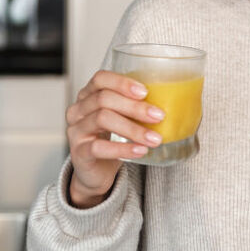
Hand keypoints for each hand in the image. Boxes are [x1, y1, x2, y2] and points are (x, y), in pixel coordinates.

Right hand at [64, 70, 164, 207]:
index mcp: (88, 95)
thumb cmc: (111, 139)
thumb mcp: (122, 118)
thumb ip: (136, 106)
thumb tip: (173, 99)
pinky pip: (98, 147)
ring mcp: (76, 131)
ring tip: (155, 138)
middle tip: (159, 116)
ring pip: (102, 119)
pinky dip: (122, 148)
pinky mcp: (78, 152)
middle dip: (135, 107)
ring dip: (133, 129)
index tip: (145, 92)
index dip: (122, 82)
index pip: (100, 79)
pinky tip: (140, 151)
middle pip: (104, 99)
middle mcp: (78, 110)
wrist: (95, 172)